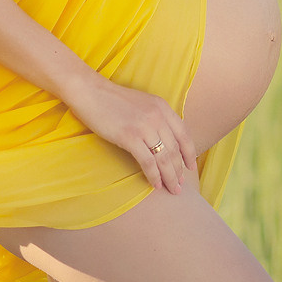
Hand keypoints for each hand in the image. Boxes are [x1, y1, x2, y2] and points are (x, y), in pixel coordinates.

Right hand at [62, 71, 196, 193]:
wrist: (91, 92)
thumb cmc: (112, 99)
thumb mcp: (141, 103)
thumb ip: (155, 117)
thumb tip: (165, 140)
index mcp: (161, 106)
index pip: (183, 133)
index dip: (189, 153)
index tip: (191, 167)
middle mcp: (157, 116)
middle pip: (175, 149)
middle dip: (179, 170)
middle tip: (180, 186)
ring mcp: (144, 126)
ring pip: (164, 158)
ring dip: (170, 177)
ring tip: (172, 189)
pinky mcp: (130, 137)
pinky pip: (148, 162)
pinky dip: (154, 176)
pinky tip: (155, 185)